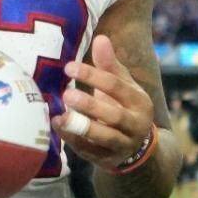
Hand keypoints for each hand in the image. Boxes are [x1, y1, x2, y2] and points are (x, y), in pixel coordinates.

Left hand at [57, 34, 155, 170]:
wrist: (137, 148)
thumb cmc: (124, 106)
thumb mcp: (123, 85)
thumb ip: (110, 65)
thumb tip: (100, 38)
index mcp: (140, 102)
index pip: (117, 87)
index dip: (94, 76)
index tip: (69, 67)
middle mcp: (135, 125)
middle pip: (114, 115)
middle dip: (91, 105)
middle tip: (67, 94)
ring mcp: (122, 145)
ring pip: (105, 138)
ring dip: (82, 127)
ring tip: (60, 116)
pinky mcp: (107, 159)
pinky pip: (90, 152)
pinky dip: (73, 141)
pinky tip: (58, 127)